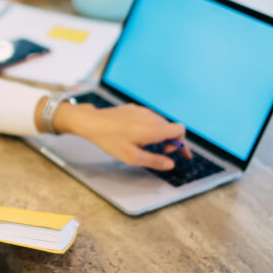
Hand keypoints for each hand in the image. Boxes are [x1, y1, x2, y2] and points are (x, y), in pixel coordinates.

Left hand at [54, 102, 190, 169]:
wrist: (91, 122)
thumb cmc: (111, 140)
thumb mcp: (132, 157)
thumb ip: (154, 161)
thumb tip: (171, 164)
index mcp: (154, 128)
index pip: (180, 130)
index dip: (181, 143)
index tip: (175, 153)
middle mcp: (151, 116)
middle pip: (170, 127)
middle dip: (170, 140)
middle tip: (163, 152)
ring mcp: (141, 110)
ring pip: (159, 122)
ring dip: (159, 134)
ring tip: (146, 145)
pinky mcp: (132, 108)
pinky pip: (147, 117)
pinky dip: (148, 127)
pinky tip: (136, 135)